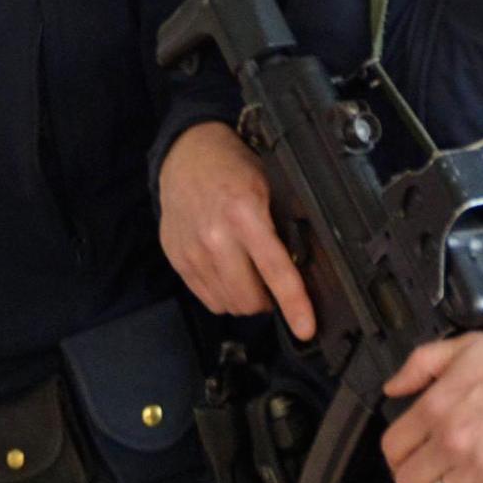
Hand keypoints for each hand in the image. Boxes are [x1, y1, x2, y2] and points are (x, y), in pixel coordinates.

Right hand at [159, 122, 313, 340]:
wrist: (185, 154)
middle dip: (268, 302)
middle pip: (248, 300)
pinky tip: (227, 271)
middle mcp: (215, 237)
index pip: (275, 270)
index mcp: (244, 214)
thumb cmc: (232, 167)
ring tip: (249, 275)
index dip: (294, 304)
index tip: (306, 328)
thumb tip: (306, 266)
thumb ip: (282, 225)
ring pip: (228, 304)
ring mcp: (192, 251)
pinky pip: (207, 298)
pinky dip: (223, 294)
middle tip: (273, 285)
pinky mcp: (177, 259)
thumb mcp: (269, 185)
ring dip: (245, 299)